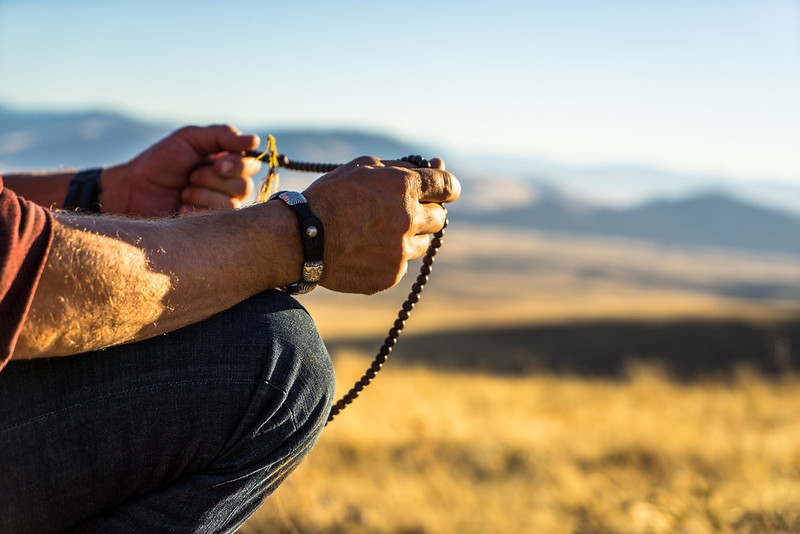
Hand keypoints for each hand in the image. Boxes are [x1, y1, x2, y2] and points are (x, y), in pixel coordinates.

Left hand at [101, 125, 261, 216]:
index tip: (217, 164)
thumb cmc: (160, 162)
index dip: (237, 166)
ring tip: (183, 193)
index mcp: (227, 163)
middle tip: (190, 176)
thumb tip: (256, 141)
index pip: (251, 165)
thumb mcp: (189, 139)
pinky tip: (181, 208)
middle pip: (244, 186)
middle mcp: (228, 186)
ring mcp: (219, 208)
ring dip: (202, 195)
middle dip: (212, 180)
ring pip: (231, 205)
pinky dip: (195, 212)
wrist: (132, 190)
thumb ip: (222, 135)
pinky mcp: (208, 227)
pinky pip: (216, 222)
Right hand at [301, 156, 459, 293]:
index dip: (448, 188)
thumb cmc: (330, 197)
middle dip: (426, 212)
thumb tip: (437, 166)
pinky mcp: (391, 275)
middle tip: (402, 212)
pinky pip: (402, 264)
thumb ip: (403, 167)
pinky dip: (390, 257)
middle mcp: (408, 220)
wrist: (301, 239)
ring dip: (409, 236)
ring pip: (422, 243)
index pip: (448, 186)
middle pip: (440, 218)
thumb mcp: (363, 168)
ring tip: (376, 232)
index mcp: (403, 188)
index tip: (444, 191)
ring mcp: (400, 252)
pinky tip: (365, 250)